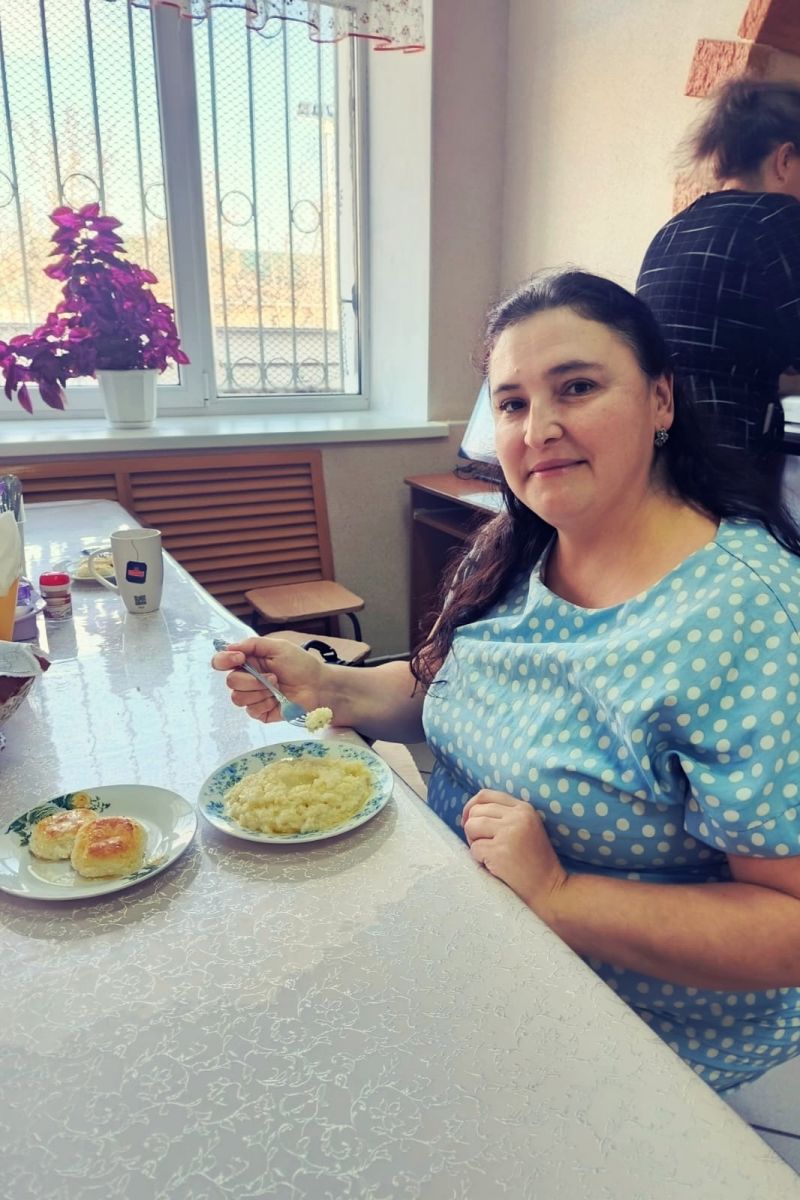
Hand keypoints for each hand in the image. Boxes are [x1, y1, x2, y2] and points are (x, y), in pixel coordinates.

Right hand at [211, 636, 324, 723]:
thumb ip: (253, 644)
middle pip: (231, 682)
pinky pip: (251, 711)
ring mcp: (253, 696)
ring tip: (277, 688)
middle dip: (252, 680)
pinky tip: (277, 700)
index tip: (239, 658)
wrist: (318, 686)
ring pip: (238, 698)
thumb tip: (229, 647)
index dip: (224, 660)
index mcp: (249, 661)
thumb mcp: (278, 647)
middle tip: (273, 677)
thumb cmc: (301, 665)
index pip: (222, 661)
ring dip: (260, 692)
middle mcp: (247, 679)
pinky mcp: (260, 712)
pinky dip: (265, 704)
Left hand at [461, 789, 567, 919]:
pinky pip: (474, 849)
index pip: (485, 795)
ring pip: (471, 826)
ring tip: (489, 854)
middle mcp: (517, 816)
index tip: (468, 820)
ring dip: (474, 843)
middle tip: (484, 845)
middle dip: (472, 829)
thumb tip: (469, 813)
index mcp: (524, 808)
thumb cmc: (534, 860)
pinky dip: (479, 860)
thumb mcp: (526, 828)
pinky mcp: (500, 851)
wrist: (550, 888)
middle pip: (475, 811)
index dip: (471, 807)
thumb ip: (504, 816)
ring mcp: (509, 833)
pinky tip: (495, 866)